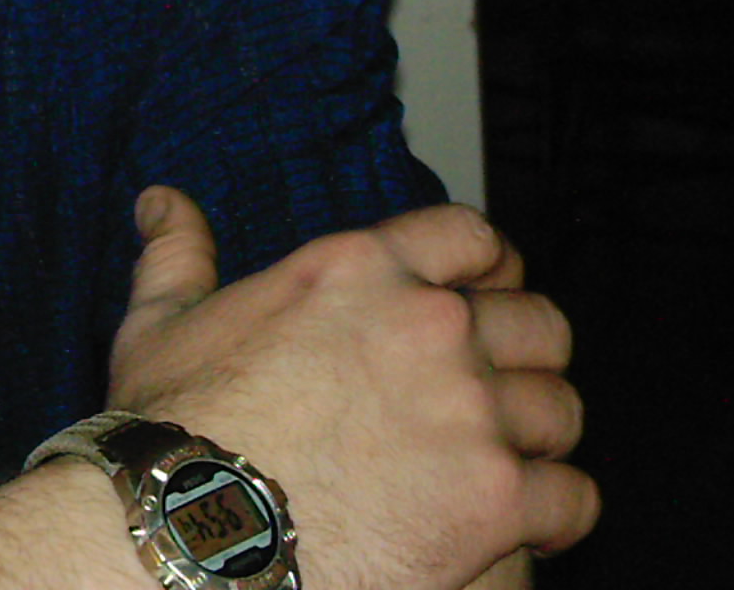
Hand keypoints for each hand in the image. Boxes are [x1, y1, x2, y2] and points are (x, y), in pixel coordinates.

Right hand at [107, 191, 596, 589]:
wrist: (191, 532)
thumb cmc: (174, 431)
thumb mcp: (162, 324)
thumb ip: (177, 255)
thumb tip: (160, 201)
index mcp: (359, 269)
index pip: (473, 237)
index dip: (491, 268)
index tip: (488, 296)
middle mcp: (429, 326)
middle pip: (538, 324)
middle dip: (526, 358)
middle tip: (496, 394)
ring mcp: (469, 411)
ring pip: (561, 411)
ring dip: (538, 439)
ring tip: (505, 465)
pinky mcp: (493, 499)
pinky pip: (573, 498)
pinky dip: (555, 513)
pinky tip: (520, 524)